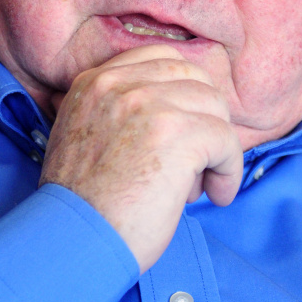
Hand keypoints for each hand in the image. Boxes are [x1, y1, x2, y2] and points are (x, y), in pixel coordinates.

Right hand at [39, 45, 243, 272]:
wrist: (72, 242)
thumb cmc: (82, 204)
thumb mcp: (84, 136)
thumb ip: (118, 112)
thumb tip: (177, 111)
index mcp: (95, 82)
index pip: (162, 59)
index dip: (185, 92)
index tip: (186, 126)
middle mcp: (120, 85)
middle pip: (195, 79)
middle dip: (204, 119)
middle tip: (194, 162)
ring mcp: (149, 106)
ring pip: (215, 108)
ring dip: (216, 147)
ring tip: (196, 185)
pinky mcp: (177, 135)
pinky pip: (226, 141)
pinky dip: (229, 170)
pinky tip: (216, 195)